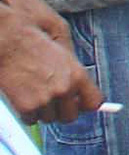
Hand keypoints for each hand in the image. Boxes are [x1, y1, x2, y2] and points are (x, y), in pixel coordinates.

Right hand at [0, 3, 101, 122]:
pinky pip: (31, 120)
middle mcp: (64, 89)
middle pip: (70, 116)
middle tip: (54, 98)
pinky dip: (27, 113)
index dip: (85, 103)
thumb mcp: (62, 38)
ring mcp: (45, 100)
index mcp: (77, 73)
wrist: (5, 39)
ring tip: (35, 91)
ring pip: (50, 118)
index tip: (80, 103)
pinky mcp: (26, 107)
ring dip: (44, 110)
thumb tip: (78, 77)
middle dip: (63, 109)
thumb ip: (72, 60)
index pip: (94, 102)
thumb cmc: (29, 34)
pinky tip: (24, 96)